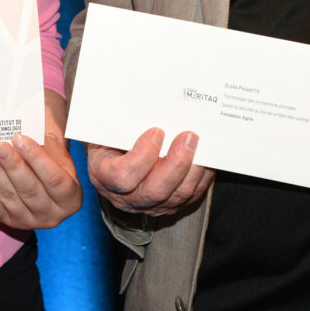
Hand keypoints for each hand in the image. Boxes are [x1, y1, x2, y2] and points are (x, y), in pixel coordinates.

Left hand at [0, 134, 82, 228]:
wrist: (40, 178)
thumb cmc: (50, 160)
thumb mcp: (55, 153)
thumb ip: (42, 147)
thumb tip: (18, 138)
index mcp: (71, 199)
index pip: (54, 179)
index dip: (36, 158)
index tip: (20, 138)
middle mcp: (52, 216)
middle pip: (30, 190)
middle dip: (12, 165)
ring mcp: (29, 222)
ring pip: (9, 197)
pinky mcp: (9, 222)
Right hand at [86, 127, 213, 215]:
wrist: (113, 155)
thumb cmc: (109, 137)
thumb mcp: (106, 129)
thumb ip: (119, 123)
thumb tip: (146, 104)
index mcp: (103, 176)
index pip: (123, 176)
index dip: (142, 157)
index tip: (156, 132)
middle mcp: (126, 197)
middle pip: (155, 191)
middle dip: (176, 163)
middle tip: (189, 136)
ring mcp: (150, 205)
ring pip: (178, 195)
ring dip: (193, 169)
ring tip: (199, 143)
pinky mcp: (171, 205)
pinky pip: (191, 195)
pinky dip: (201, 176)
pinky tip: (206, 156)